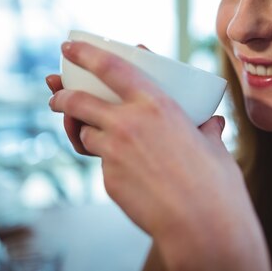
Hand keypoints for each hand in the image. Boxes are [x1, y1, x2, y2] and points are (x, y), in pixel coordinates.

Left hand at [47, 41, 270, 270]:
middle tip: (57, 95)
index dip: (85, 53)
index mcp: (156, 104)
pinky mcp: (109, 181)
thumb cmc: (214, 182)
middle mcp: (128, 124)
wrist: (203, 225)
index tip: (68, 46)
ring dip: (84, 131)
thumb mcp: (212, 144)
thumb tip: (213, 123)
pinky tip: (128, 172)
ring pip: (86, 135)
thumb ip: (206, 129)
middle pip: (79, 102)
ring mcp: (114, 153)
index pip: (111, 68)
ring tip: (86, 131)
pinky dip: (109, 163)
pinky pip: (103, 165)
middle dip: (62, 96)